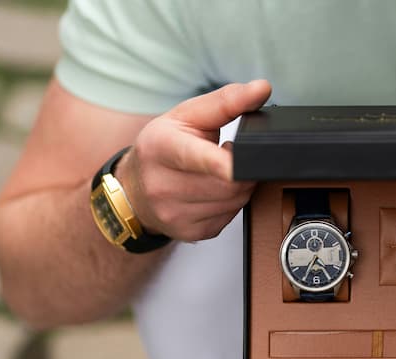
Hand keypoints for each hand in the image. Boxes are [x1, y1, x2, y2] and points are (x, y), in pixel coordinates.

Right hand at [115, 80, 271, 240]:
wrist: (133, 191)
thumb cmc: (162, 148)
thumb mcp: (187, 116)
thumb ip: (227, 101)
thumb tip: (261, 88)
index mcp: (160, 147)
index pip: (198, 158)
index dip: (225, 163)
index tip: (239, 163)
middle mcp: (162, 185)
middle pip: (229, 184)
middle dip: (243, 169)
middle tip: (232, 156)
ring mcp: (175, 213)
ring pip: (235, 202)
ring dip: (240, 186)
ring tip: (223, 172)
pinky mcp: (190, 232)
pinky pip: (230, 217)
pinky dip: (231, 203)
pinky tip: (216, 191)